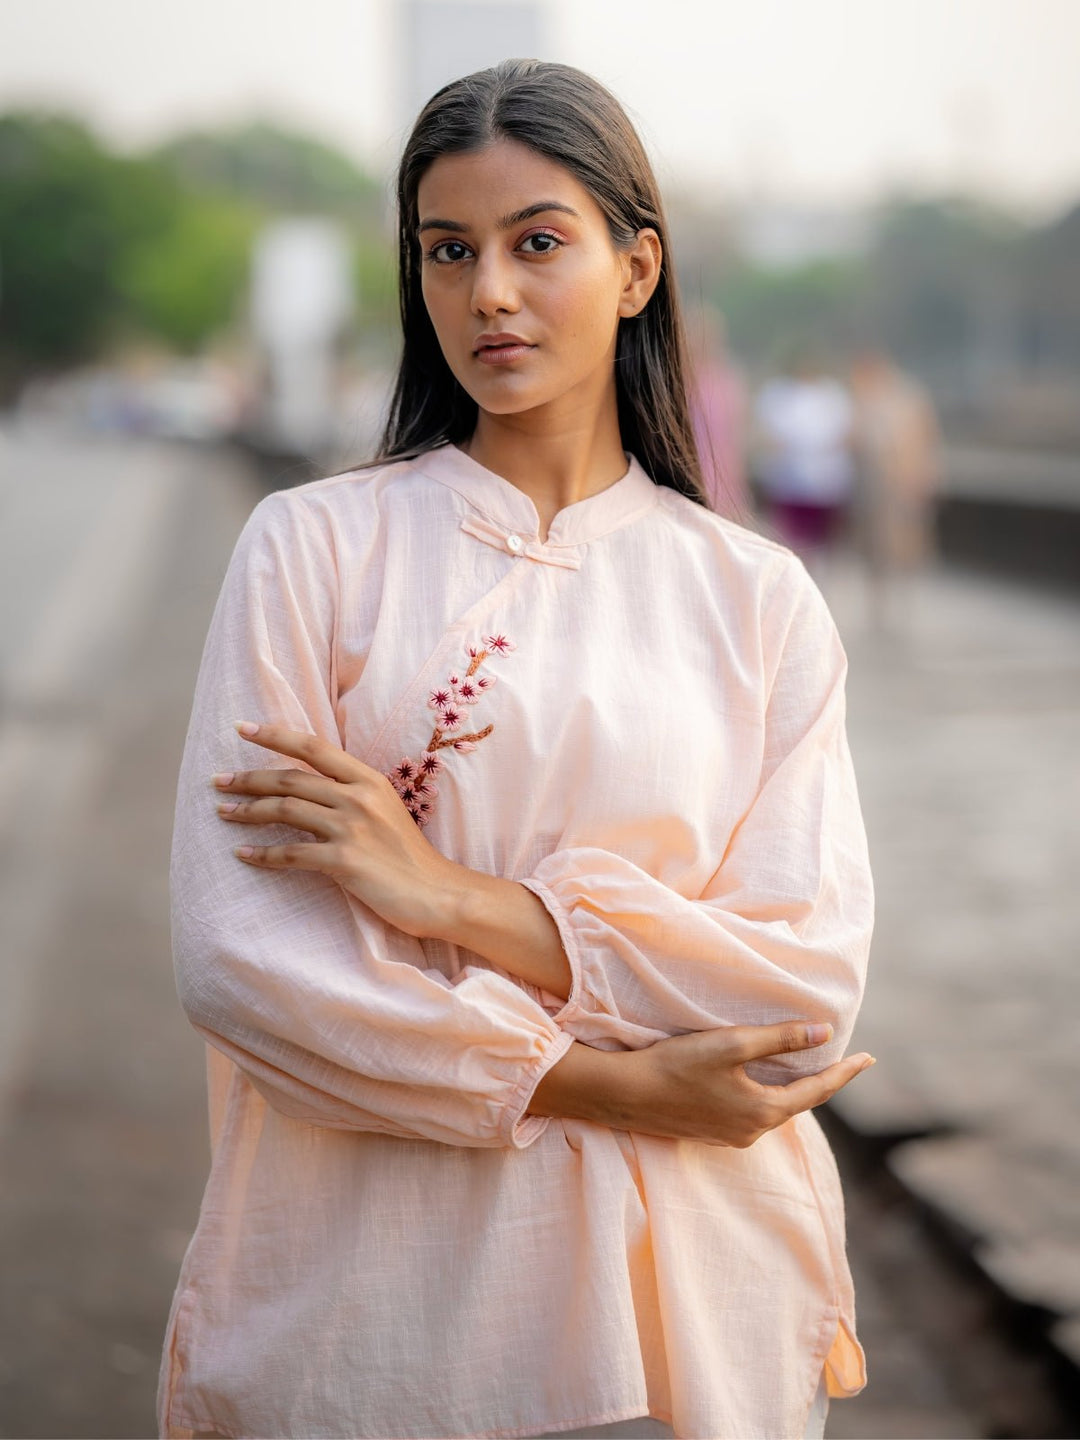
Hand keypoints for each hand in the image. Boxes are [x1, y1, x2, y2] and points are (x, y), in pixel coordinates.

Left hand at [212, 721, 462, 938]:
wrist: (439, 893)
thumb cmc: (411, 857)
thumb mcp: (387, 811)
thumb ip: (354, 795)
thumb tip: (313, 789)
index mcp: (368, 779)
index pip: (313, 746)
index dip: (275, 735)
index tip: (243, 728)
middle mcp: (358, 797)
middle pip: (290, 777)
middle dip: (249, 777)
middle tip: (219, 781)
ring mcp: (351, 828)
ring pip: (285, 808)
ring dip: (247, 811)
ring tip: (223, 813)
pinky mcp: (344, 861)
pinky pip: (291, 853)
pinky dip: (262, 854)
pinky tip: (243, 855)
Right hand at [529, 1022, 874, 1146]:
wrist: (625, 1094)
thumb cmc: (677, 1066)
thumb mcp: (731, 1045)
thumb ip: (778, 1039)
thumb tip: (822, 1033)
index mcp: (763, 1111)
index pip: (818, 1091)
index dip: (844, 1073)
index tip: (870, 1058)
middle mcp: (752, 1131)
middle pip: (797, 1103)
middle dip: (821, 1082)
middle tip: (842, 1062)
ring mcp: (730, 1136)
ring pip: (772, 1109)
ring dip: (790, 1089)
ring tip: (805, 1068)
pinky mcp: (709, 1131)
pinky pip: (750, 1112)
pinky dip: (764, 1095)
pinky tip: (759, 1082)